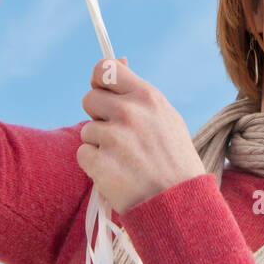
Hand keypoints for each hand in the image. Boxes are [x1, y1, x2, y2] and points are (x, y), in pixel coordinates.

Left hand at [77, 57, 206, 215]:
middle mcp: (129, 112)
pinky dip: (94, 165)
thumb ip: (138, 92)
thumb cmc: (173, 159)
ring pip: (86, 130)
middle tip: (118, 135)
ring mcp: (114, 138)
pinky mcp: (100, 163)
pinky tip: (116, 172)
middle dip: (98, 116)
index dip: (99, 81)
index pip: (105, 69)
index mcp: (147, 96)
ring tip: (124, 159)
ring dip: (98, 144)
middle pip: (89, 98)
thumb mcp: (165, 116)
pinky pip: (82, 154)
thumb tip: (118, 59)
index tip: (103, 93)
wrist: (180, 204)